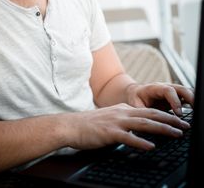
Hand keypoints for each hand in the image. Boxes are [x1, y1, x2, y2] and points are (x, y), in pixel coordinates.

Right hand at [63, 104, 189, 150]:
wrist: (72, 125)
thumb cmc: (91, 124)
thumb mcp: (111, 118)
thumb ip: (126, 121)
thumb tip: (141, 128)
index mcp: (124, 108)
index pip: (150, 110)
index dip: (166, 115)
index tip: (178, 120)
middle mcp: (123, 112)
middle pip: (151, 114)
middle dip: (170, 120)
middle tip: (185, 126)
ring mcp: (117, 121)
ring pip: (144, 123)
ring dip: (162, 129)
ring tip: (175, 134)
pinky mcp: (109, 133)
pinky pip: (128, 137)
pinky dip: (141, 142)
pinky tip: (150, 147)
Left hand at [124, 82, 193, 115]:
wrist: (135, 92)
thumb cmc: (135, 98)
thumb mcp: (135, 105)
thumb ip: (142, 111)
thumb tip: (148, 122)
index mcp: (155, 88)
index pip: (168, 90)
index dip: (175, 101)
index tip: (178, 114)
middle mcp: (165, 87)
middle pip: (181, 88)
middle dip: (190, 98)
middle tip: (196, 112)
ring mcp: (172, 91)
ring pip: (187, 91)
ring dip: (194, 100)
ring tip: (198, 113)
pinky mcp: (176, 96)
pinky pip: (187, 97)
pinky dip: (193, 103)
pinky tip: (196, 112)